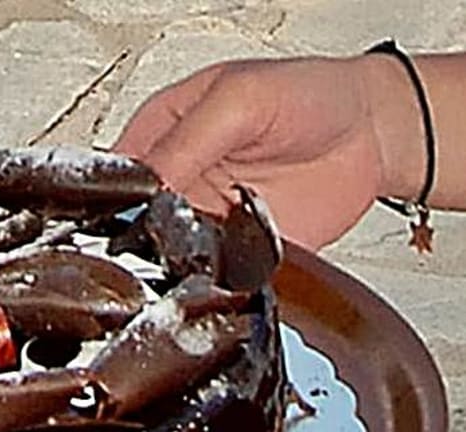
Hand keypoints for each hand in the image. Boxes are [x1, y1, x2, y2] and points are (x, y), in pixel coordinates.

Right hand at [112, 56, 422, 248]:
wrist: (376, 135)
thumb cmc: (312, 96)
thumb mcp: (238, 100)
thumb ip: (185, 142)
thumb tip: (146, 187)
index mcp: (160, 134)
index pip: (114, 176)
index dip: (113, 199)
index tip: (132, 210)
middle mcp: (177, 182)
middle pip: (133, 224)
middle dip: (143, 235)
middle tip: (167, 232)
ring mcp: (203, 220)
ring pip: (168, 256)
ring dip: (179, 260)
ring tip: (204, 245)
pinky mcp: (233, 252)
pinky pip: (211, 276)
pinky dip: (215, 278)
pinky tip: (228, 263)